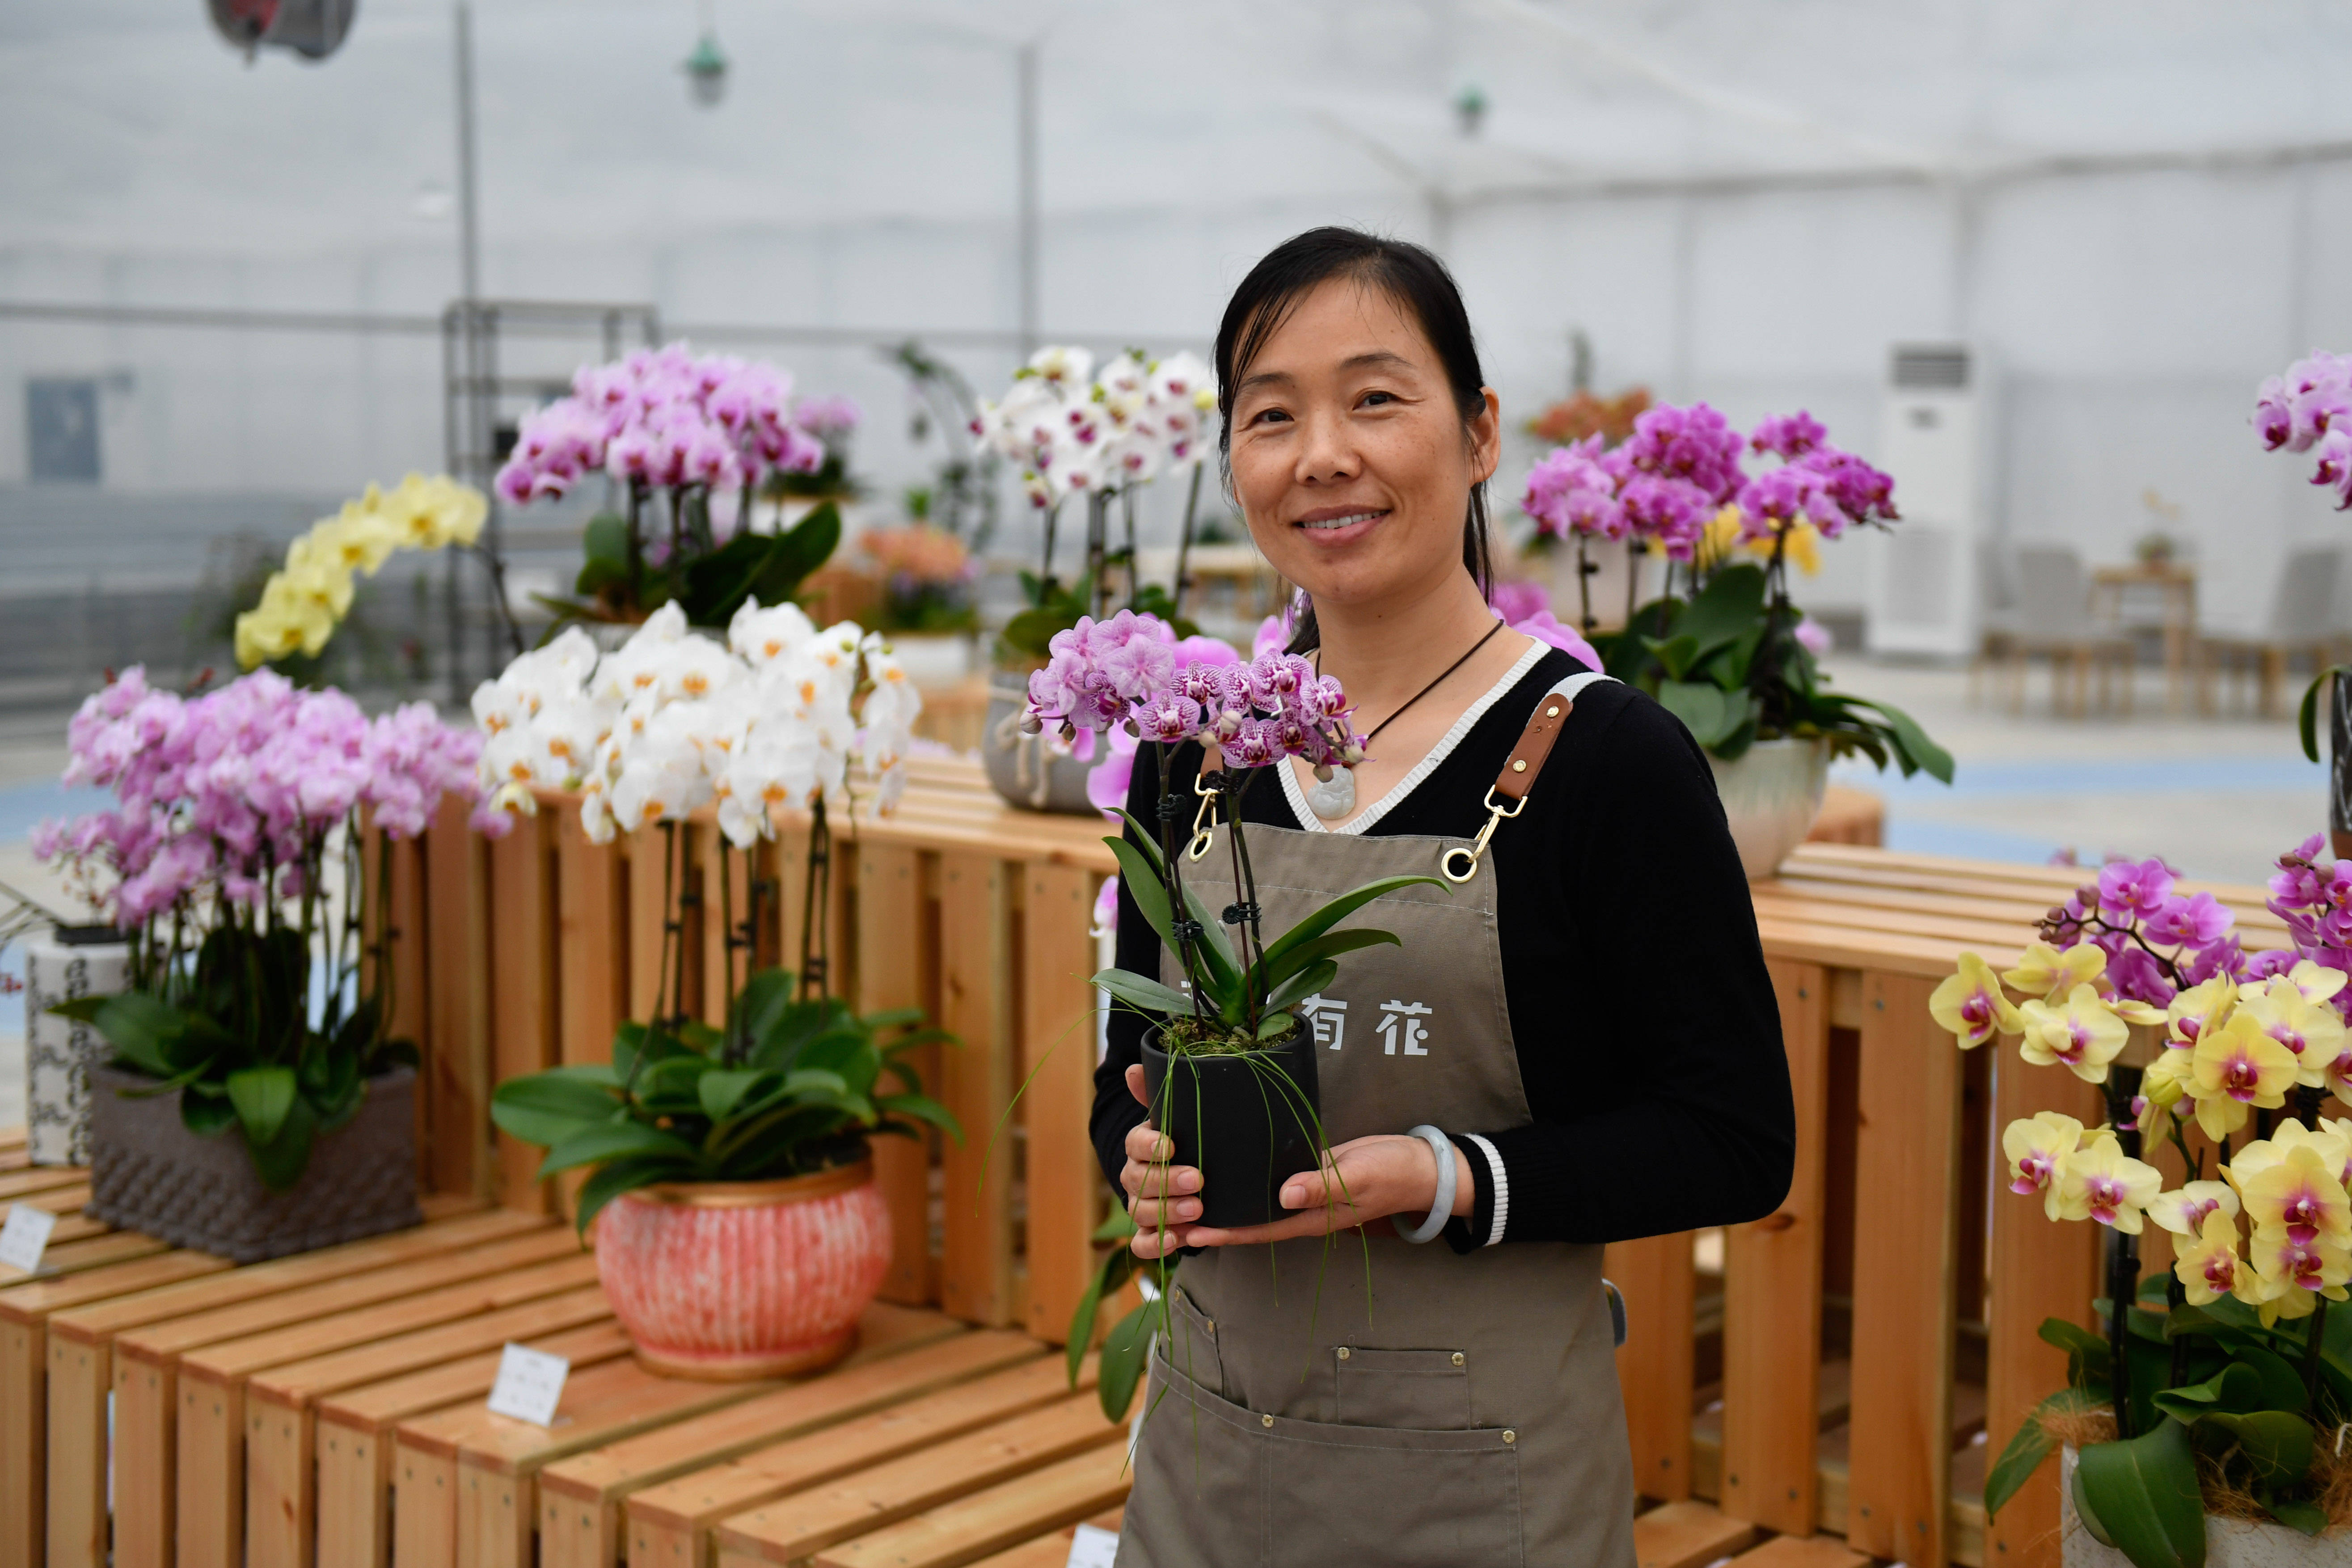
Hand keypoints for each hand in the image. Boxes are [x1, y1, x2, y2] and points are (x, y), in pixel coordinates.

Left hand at [1118, 1062, 1471, 1255]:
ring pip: (1254, 1201)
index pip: (1256, 1229)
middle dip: (1212, 1221)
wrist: (1416, 1165)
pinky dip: (1244, 1178)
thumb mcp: (1358, 1178)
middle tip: (1172, 1216)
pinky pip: (1267, 1181)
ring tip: (1184, 1192)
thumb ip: (1322, 1186)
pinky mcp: (1305, 1172)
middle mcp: (1298, 1209)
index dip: (1222, 1233)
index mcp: (1308, 1217)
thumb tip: (1283, 1195)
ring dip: (1224, 1200)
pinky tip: (1223, 1166)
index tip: (1187, 1233)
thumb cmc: (1391, 1173)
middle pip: (1248, 1220)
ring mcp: (1301, 1193)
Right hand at [1120, 1064, 1202, 1259]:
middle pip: (1138, 1180)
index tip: (1171, 1145)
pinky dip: (1156, 1245)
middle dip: (1167, 1181)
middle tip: (1198, 1179)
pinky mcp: (1151, 1234)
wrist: (1205, 1181)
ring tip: (1199, 1210)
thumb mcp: (1184, 1118)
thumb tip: (1132, 1068)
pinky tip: (1179, 1241)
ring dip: (1167, 1212)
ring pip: (1140, 1212)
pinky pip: (1142, 1245)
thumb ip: (1162, 1096)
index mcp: (1142, 1146)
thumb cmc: (1192, 1142)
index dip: (1149, 1145)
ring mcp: (1140, 1207)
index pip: (1134, 1143)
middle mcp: (1135, 1177)